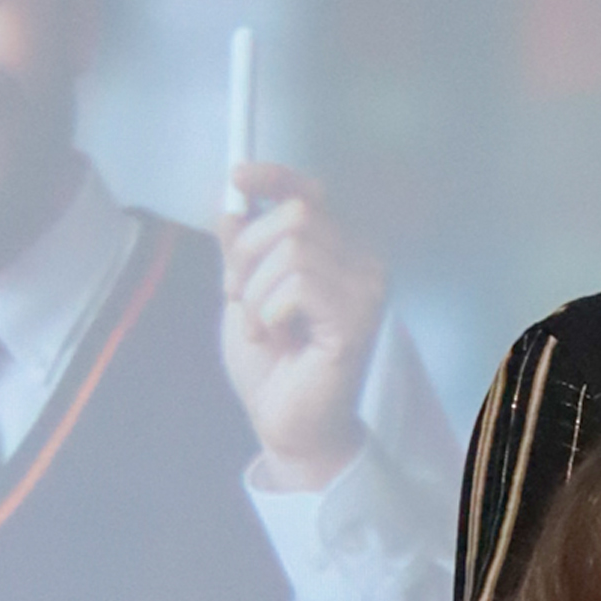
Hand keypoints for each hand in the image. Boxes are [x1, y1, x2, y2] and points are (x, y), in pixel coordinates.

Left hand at [219, 161, 388, 491]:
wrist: (286, 423)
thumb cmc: (272, 364)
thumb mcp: (244, 293)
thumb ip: (242, 250)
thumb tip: (232, 203)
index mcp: (337, 254)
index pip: (311, 195)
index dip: (276, 177)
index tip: (238, 177)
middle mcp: (362, 264)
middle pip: (295, 216)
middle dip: (248, 254)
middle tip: (241, 298)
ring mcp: (367, 290)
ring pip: (292, 250)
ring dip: (257, 291)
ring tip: (264, 327)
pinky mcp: (358, 320)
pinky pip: (299, 285)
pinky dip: (271, 310)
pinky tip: (278, 337)